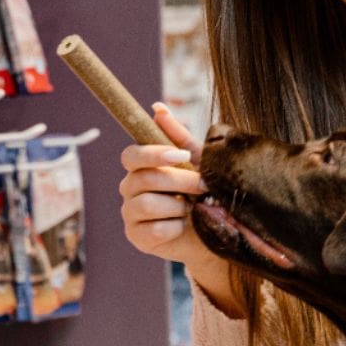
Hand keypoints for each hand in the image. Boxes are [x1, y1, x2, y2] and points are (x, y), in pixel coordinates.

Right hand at [118, 103, 210, 263]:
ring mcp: (131, 214)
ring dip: (178, 205)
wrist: (216, 232)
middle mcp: (130, 188)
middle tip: (203, 186)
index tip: (182, 156)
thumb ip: (179, 137)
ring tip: (194, 208)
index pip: (131, 155)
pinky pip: (154, 229)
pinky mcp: (137, 238)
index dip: (153, 154)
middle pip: (144, 178)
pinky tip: (185, 226)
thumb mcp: (198, 162)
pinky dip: (176, 227)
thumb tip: (157, 107)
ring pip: (147, 204)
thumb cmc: (204, 193)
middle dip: (180, 181)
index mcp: (140, 167)